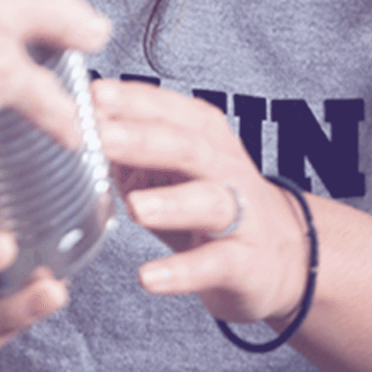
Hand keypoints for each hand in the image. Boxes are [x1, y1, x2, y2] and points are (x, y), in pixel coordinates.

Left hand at [94, 79, 309, 326]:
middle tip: (99, 136)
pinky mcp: (245, 261)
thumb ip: (133, 157)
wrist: (286, 255)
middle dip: (142, 139)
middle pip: (186, 147)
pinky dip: (181, 271)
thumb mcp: (177, 174)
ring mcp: (241, 215)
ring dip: (171, 201)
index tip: (93, 94)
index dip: (133, 102)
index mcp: (207, 139)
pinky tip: (148, 277)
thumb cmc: (218, 207)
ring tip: (133, 205)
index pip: (170, 111)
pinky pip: (214, 263)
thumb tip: (85, 140)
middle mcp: (226, 170)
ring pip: (209, 201)